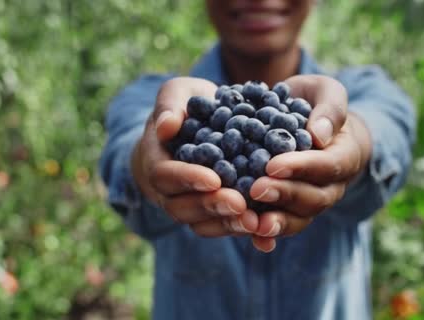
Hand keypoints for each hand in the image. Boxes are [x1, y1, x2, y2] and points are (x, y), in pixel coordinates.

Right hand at [131, 77, 258, 236]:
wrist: (200, 125)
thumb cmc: (186, 106)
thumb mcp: (177, 93)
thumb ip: (170, 105)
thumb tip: (166, 127)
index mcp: (156, 161)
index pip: (164, 175)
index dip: (187, 179)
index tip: (213, 178)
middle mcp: (168, 191)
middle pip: (182, 207)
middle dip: (211, 207)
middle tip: (239, 204)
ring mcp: (189, 206)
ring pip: (202, 224)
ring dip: (227, 226)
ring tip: (255, 222)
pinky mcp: (213, 215)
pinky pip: (223, 229)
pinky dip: (244, 235)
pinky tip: (267, 238)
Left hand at [249, 75, 372, 251]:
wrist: (307, 122)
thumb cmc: (317, 103)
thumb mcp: (327, 92)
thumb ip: (330, 108)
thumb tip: (318, 135)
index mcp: (345, 156)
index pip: (328, 165)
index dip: (301, 167)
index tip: (273, 165)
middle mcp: (332, 186)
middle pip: (313, 198)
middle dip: (284, 195)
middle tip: (256, 189)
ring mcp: (311, 202)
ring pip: (299, 218)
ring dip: (276, 222)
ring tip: (252, 223)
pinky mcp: (289, 210)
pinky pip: (281, 225)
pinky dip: (265, 235)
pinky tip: (249, 235)